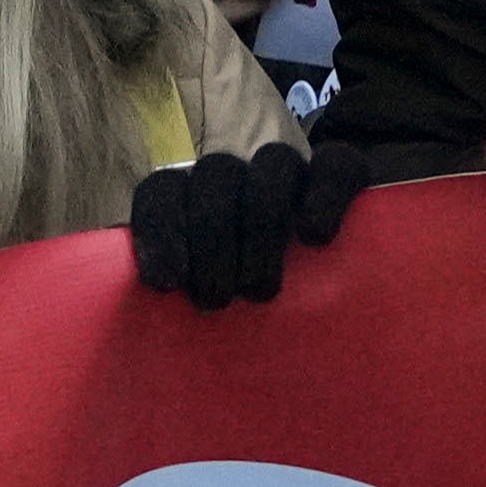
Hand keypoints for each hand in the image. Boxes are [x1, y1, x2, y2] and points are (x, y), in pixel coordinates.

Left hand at [127, 137, 358, 308]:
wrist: (324, 260)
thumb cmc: (244, 291)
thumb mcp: (209, 290)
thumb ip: (181, 290)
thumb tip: (142, 322)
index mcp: (193, 194)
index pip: (163, 189)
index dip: (159, 229)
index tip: (166, 283)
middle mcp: (239, 172)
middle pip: (216, 175)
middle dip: (211, 238)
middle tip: (216, 299)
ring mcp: (292, 167)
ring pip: (274, 165)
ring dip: (262, 227)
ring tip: (259, 291)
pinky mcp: (342, 171)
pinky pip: (336, 165)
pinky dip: (324, 197)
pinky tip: (314, 238)